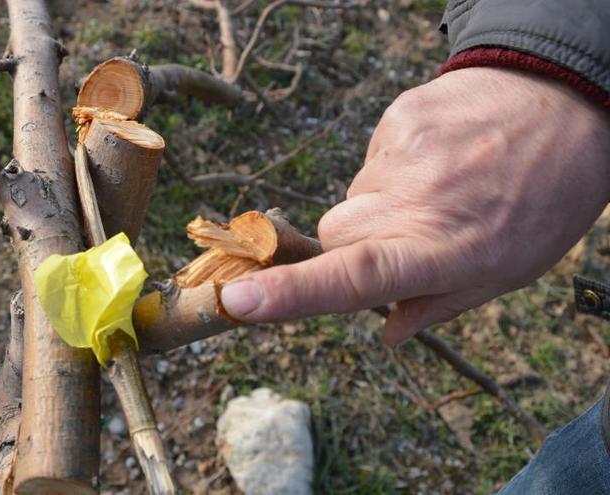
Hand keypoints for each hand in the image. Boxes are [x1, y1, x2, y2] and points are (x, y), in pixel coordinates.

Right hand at [220, 67, 609, 344]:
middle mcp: (412, 201)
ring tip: (439, 190)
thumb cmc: (544, 198)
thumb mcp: (508, 270)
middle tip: (410, 236)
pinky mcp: (395, 119)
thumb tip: (388, 333)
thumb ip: (439, 304)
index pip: (353, 276)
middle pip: (333, 234)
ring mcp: (400, 154)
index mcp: (442, 249)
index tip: (237, 301)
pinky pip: (371, 161)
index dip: (291, 293)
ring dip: (380, 206)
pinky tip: (438, 160)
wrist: (564, 101)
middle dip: (355, 245)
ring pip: (353, 198)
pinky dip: (394, 170)